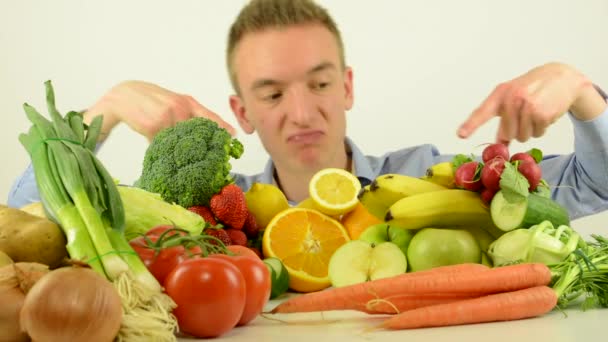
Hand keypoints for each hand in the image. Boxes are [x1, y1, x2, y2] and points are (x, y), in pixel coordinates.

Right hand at [83, 81, 235, 140]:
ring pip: (178, 142)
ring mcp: (168, 116)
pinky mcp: (155, 126)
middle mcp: (180, 108)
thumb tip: (206, 134)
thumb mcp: (173, 101)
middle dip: (199, 146)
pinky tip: (153, 139)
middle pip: (196, 134)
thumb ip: (189, 114)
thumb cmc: (151, 100)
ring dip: (174, 147)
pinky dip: (159, 146)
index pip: (209, 116)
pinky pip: (162, 145)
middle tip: (202, 155)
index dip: (222, 126)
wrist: (124, 96)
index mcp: (187, 102)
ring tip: (165, 141)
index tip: (234, 136)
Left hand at [457, 62, 606, 142]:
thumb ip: (503, 118)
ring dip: (530, 130)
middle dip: (516, 130)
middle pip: (507, 134)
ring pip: (522, 137)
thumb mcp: (513, 96)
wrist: (561, 77)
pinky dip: (542, 128)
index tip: (461, 135)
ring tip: (536, 112)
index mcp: (500, 94)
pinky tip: (545, 113)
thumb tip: (498, 145)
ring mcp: (527, 106)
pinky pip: (537, 134)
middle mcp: (512, 99)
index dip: (471, 125)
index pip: (482, 112)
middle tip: (526, 114)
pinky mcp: (542, 114)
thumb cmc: (532, 89)